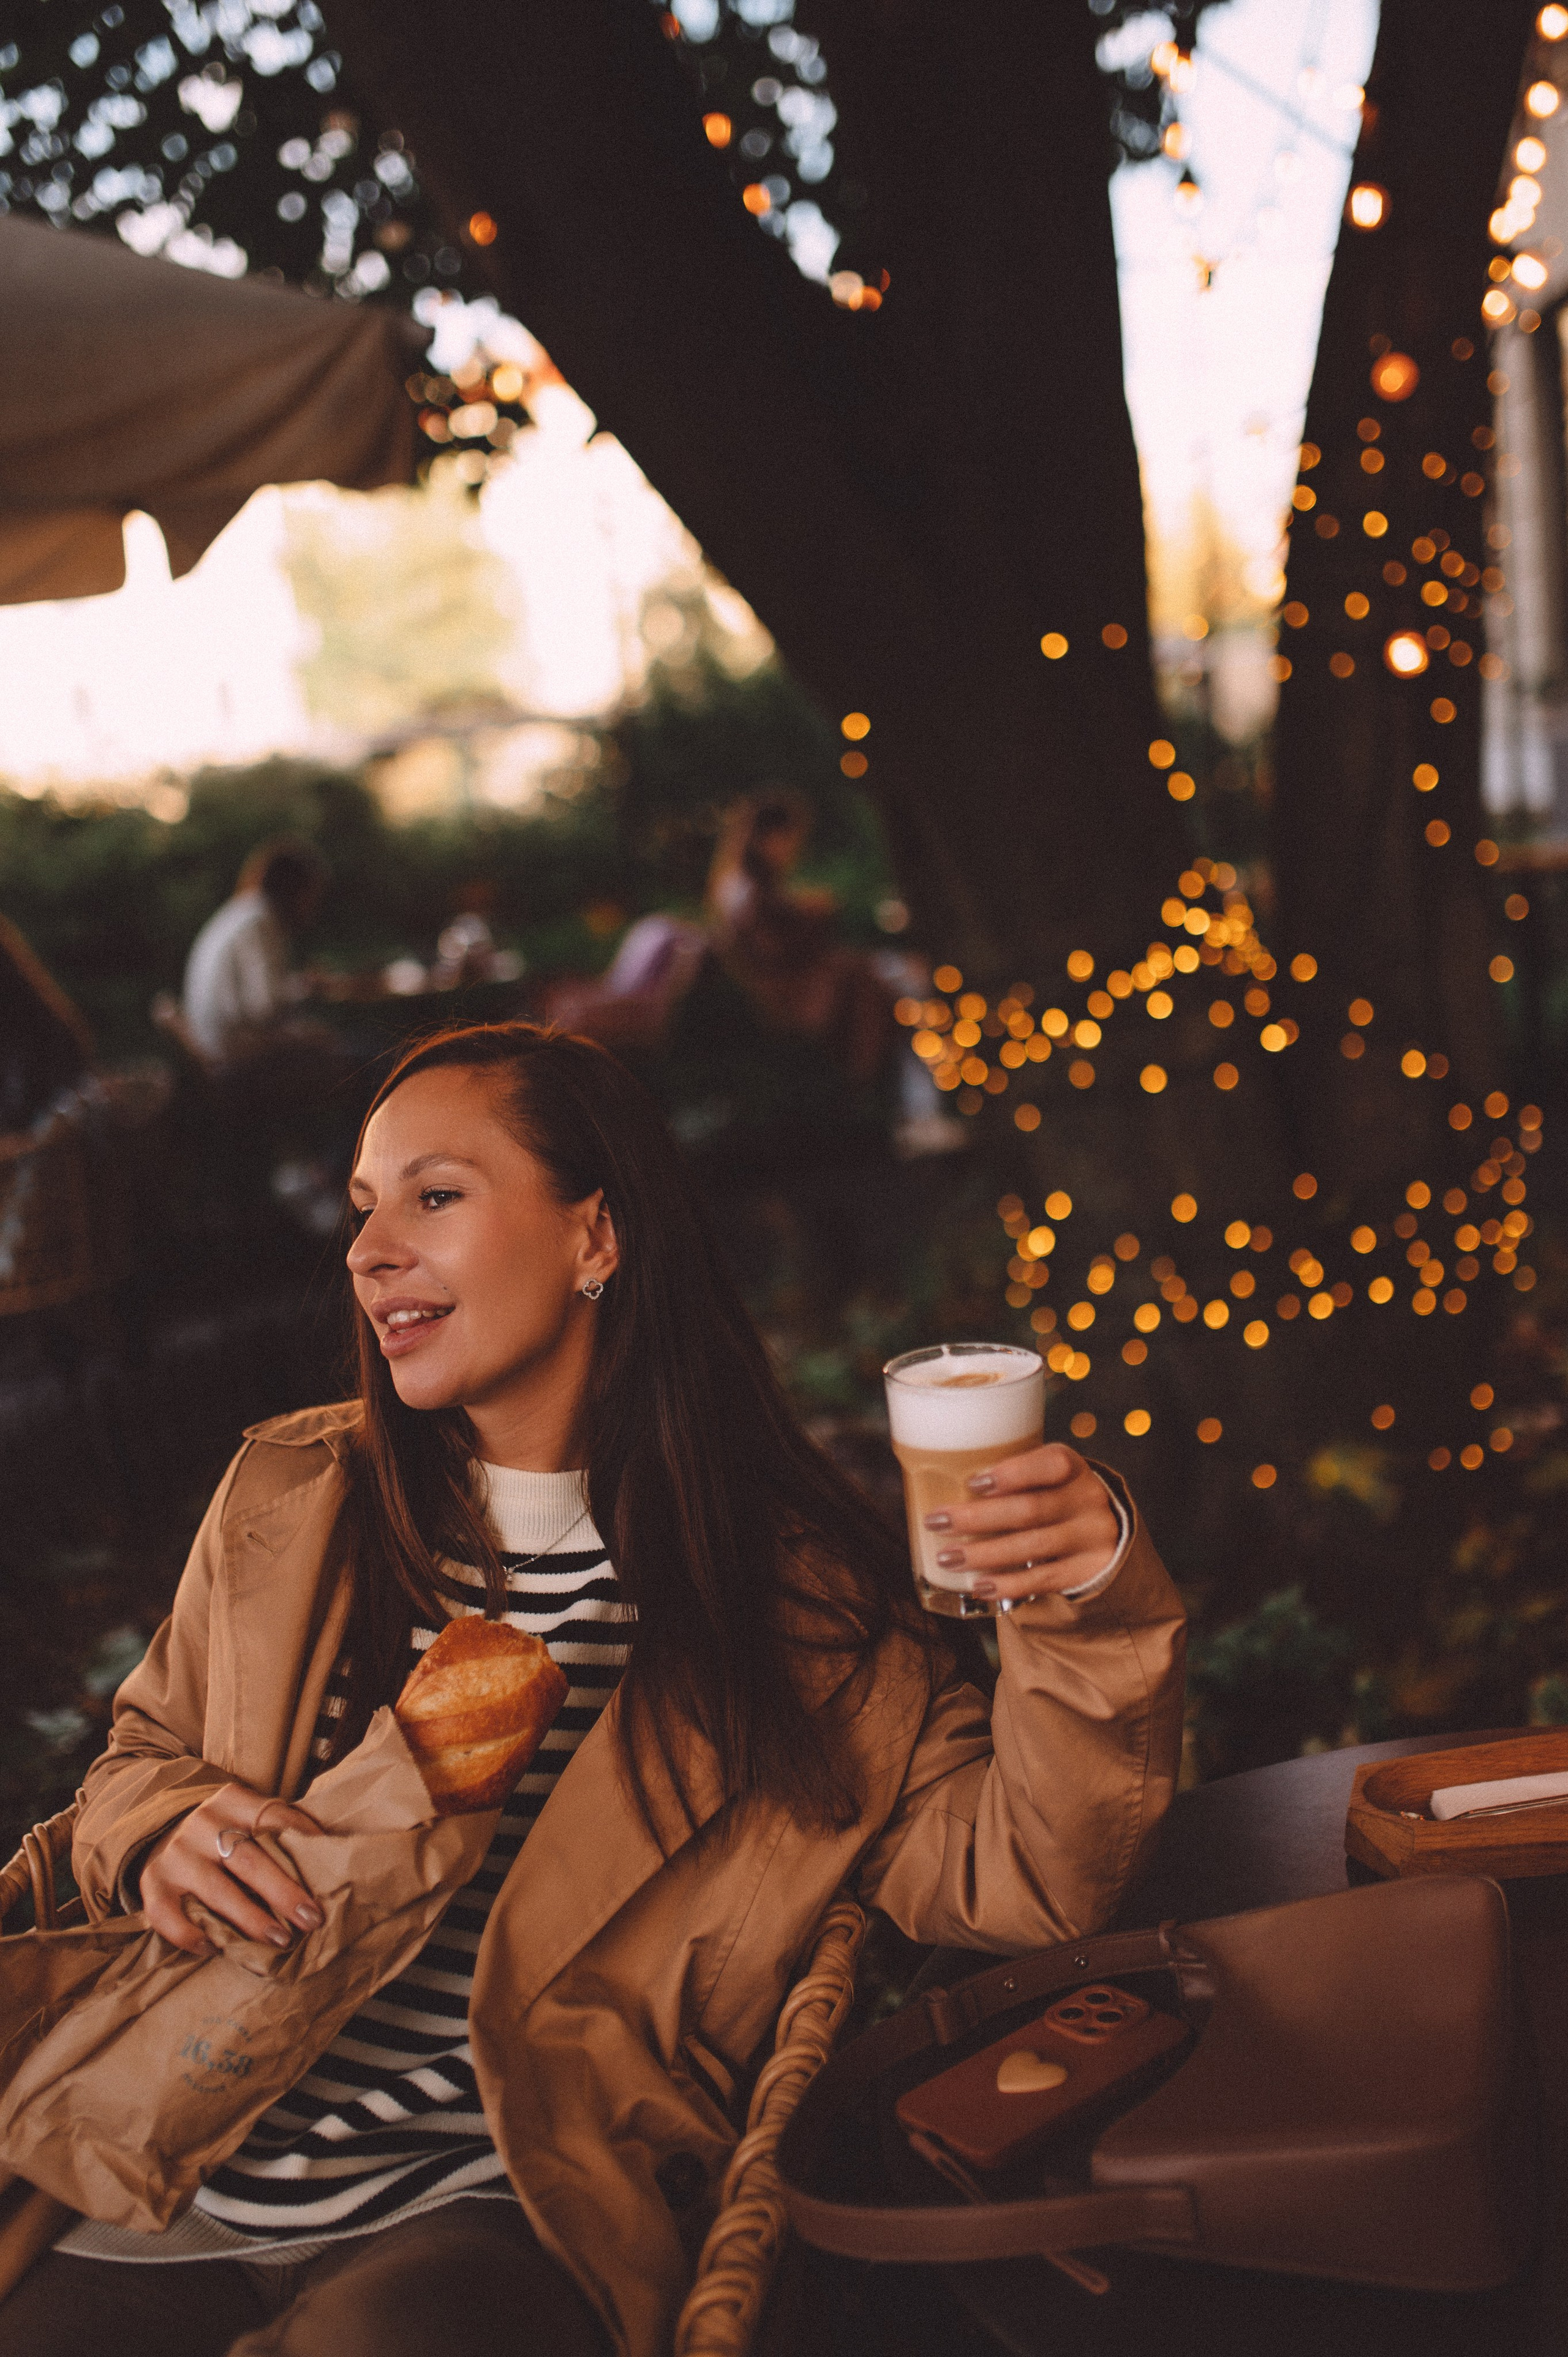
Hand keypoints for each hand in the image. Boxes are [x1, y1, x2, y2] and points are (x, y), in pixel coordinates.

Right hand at [141, 1782, 322, 1957]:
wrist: (162, 1832)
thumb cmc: (225, 1834)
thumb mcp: (251, 1819)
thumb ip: (282, 1832)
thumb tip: (333, 1856)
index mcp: (233, 1801)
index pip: (275, 1820)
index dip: (304, 1849)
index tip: (328, 1882)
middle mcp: (202, 1823)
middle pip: (250, 1860)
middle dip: (283, 1893)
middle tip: (310, 1920)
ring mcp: (176, 1854)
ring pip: (217, 1892)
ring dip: (251, 1920)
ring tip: (279, 1940)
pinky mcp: (152, 1883)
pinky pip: (170, 1917)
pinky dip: (193, 1935)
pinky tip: (215, 1948)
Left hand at [924, 1443, 1120, 1605]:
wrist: (1106, 1530)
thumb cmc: (1054, 1495)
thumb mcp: (1045, 1475)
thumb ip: (1011, 1476)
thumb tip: (940, 1480)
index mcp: (1072, 1467)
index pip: (1050, 1465)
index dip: (1011, 1474)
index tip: (972, 1483)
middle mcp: (1087, 1500)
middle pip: (1030, 1510)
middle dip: (977, 1518)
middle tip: (937, 1521)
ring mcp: (1091, 1537)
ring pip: (1031, 1547)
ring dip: (983, 1554)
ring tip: (947, 1557)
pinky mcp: (1086, 1571)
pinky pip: (1042, 1580)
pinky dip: (1007, 1584)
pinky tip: (979, 1585)